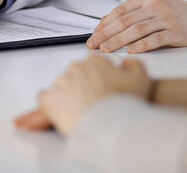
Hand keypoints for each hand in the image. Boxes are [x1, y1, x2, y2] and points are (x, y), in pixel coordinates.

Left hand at [14, 56, 152, 135]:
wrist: (111, 125)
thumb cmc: (125, 104)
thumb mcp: (141, 79)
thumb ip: (134, 65)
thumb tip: (126, 62)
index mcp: (95, 62)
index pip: (94, 65)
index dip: (100, 79)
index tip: (103, 90)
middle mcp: (76, 69)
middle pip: (77, 76)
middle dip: (83, 87)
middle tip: (93, 103)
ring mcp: (61, 84)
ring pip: (62, 87)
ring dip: (68, 96)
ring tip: (80, 112)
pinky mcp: (50, 100)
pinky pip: (45, 98)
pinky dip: (51, 104)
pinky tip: (60, 112)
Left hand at [86, 0, 186, 53]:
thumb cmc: (174, 14)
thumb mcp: (152, 6)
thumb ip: (131, 13)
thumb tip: (104, 23)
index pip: (120, 10)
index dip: (104, 24)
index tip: (93, 35)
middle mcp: (155, 5)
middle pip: (125, 21)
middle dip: (106, 34)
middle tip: (93, 44)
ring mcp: (166, 18)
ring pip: (136, 30)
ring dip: (118, 41)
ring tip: (106, 49)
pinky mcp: (176, 32)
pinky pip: (154, 39)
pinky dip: (141, 45)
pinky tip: (130, 51)